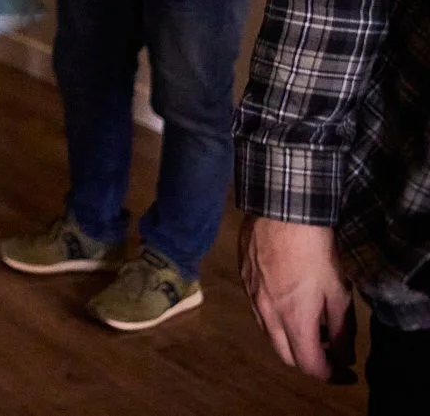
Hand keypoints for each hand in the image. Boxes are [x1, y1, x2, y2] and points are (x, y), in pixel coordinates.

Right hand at [240, 214, 353, 380]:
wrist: (281, 211)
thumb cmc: (314, 250)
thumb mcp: (339, 290)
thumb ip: (340, 327)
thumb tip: (343, 354)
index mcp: (294, 319)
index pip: (309, 364)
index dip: (329, 374)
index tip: (343, 372)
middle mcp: (267, 314)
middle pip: (285, 355)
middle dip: (307, 361)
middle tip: (327, 353)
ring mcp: (251, 296)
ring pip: (268, 334)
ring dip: (289, 340)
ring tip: (308, 328)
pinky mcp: (243, 279)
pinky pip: (258, 311)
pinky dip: (274, 320)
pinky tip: (287, 303)